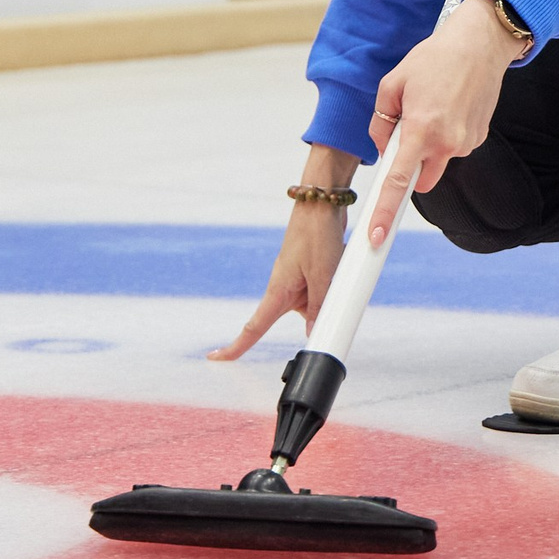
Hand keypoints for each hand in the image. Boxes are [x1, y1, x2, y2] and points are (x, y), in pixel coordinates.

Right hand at [208, 145, 356, 360]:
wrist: (321, 201)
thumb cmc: (316, 234)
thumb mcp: (323, 276)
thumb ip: (318, 308)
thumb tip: (314, 335)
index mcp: (278, 290)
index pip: (254, 326)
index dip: (236, 346)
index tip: (217, 358)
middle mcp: (283, 286)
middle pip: (299, 315)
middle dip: (319, 311)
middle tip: (333, 289)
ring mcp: (296, 277)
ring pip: (314, 301)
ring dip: (329, 291)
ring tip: (338, 267)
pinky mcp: (308, 269)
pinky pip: (321, 286)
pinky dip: (332, 281)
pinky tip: (341, 262)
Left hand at [362, 0, 519, 247]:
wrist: (481, 44)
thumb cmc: (435, 58)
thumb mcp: (393, 82)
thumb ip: (381, 120)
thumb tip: (383, 147)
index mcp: (421, 128)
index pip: (399, 182)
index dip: (384, 211)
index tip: (376, 237)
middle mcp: (447, 142)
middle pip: (420, 181)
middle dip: (409, 169)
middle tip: (405, 134)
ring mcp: (467, 142)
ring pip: (438, 163)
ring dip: (428, 148)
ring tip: (432, 107)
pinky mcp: (479, 138)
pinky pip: (453, 149)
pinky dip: (445, 137)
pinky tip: (448, 107)